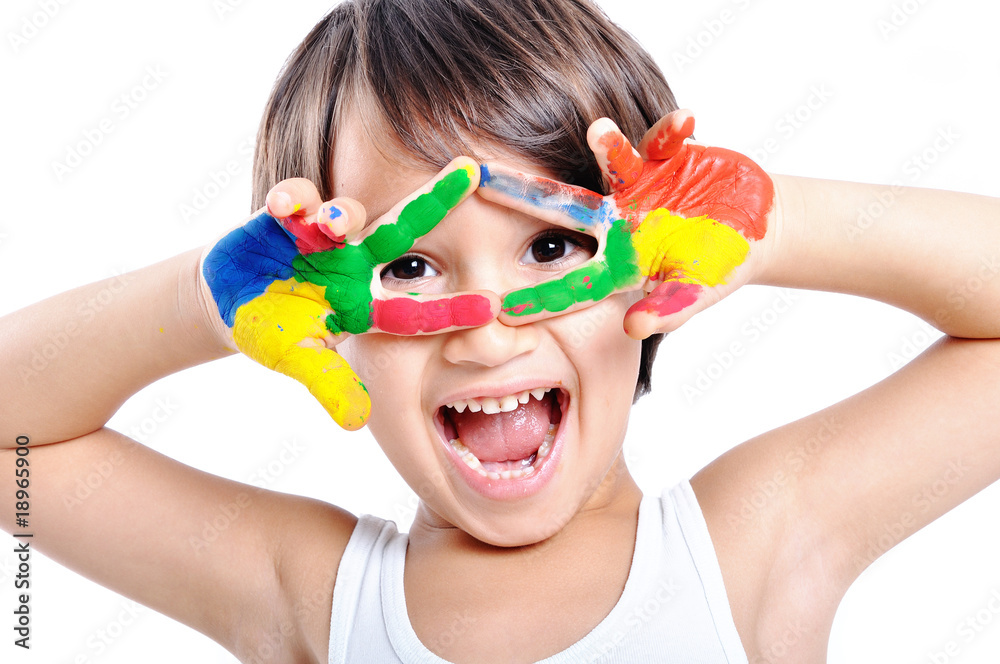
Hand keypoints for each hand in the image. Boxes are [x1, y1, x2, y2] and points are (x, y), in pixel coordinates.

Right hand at [200, 158, 498, 429]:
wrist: (231, 300)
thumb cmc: (276, 331)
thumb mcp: (300, 360)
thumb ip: (329, 384)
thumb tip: (357, 421)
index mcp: (365, 304)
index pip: (416, 307)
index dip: (451, 309)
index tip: (492, 306)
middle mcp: (354, 263)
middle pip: (402, 230)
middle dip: (436, 201)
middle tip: (470, 172)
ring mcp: (321, 236)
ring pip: (347, 215)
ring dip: (344, 215)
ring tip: (335, 222)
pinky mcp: (284, 216)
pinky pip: (294, 200)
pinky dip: (291, 199)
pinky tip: (283, 206)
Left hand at [477, 110, 773, 338]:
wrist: (754, 224)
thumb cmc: (723, 266)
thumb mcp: (698, 291)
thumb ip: (669, 308)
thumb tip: (635, 327)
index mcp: (620, 262)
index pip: (572, 280)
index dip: (539, 293)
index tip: (496, 305)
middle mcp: (618, 222)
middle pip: (564, 210)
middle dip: (524, 195)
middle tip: (479, 178)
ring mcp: (639, 187)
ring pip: (611, 166)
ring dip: (608, 147)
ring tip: (601, 130)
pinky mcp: (665, 157)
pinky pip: (665, 140)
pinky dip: (675, 130)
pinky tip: (686, 121)